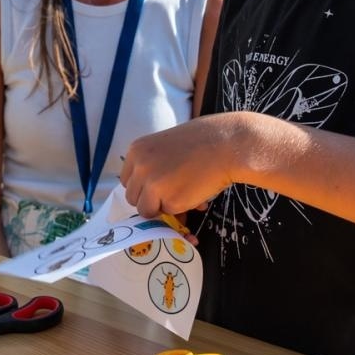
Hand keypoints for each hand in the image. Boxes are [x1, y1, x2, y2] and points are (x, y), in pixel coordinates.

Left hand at [120, 114, 248, 219]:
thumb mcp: (165, 146)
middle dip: (151, 199)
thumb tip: (147, 193)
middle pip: (133, 197)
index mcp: (136, 150)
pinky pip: (168, 213)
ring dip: (163, 206)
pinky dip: (180, 209)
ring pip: (146, 210)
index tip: (157, 186)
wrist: (226, 144)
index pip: (127, 180)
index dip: (142, 186)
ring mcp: (152, 185)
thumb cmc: (201, 141)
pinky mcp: (169, 201)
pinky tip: (195, 195)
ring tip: (184, 192)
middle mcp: (139, 167)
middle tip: (172, 191)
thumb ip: (151, 165)